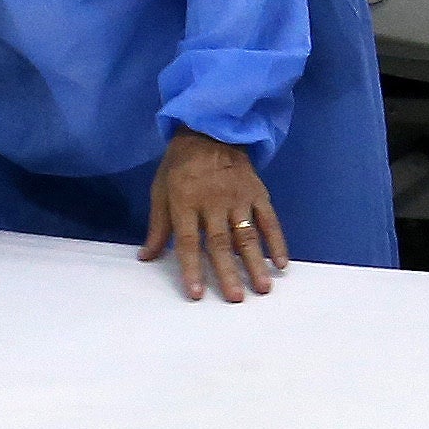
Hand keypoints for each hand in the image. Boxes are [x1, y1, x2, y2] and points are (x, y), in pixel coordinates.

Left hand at [144, 130, 287, 300]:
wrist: (210, 128)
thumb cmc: (180, 165)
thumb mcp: (161, 190)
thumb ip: (158, 226)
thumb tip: (146, 257)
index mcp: (186, 202)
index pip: (189, 241)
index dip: (192, 268)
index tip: (197, 294)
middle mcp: (214, 202)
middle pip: (221, 243)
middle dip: (228, 273)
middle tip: (236, 299)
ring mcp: (238, 198)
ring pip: (247, 235)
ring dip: (256, 263)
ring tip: (263, 288)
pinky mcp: (257, 193)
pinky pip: (269, 220)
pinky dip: (277, 241)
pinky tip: (282, 263)